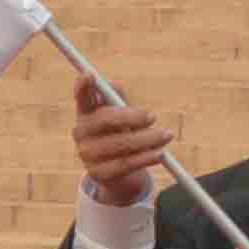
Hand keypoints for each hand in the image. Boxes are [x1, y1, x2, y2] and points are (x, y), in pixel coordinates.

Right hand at [70, 82, 172, 209]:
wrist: (118, 174)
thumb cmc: (120, 135)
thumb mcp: (121, 116)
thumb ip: (118, 99)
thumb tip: (114, 83)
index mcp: (86, 114)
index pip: (82, 98)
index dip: (82, 87)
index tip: (89, 75)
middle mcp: (81, 133)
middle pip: (104, 120)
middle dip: (130, 116)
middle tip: (152, 116)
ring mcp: (87, 154)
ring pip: (120, 143)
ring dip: (147, 139)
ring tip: (166, 136)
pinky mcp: (98, 173)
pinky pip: (125, 164)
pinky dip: (145, 158)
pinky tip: (159, 154)